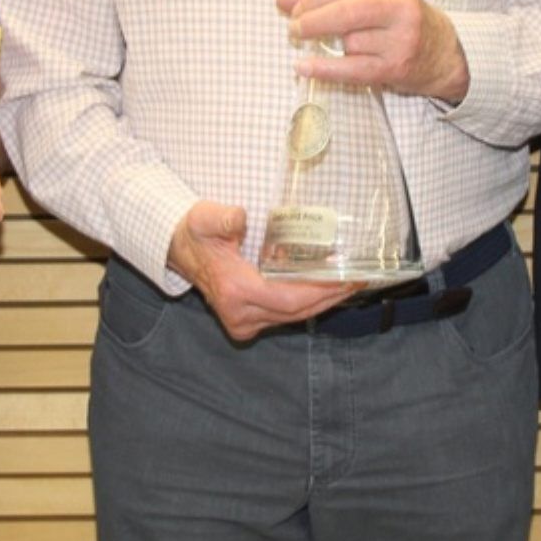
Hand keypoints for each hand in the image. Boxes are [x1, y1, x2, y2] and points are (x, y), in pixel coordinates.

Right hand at [168, 200, 358, 340]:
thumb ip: (222, 218)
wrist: (181, 250)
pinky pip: (285, 316)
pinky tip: (326, 287)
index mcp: (233, 290)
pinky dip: (307, 302)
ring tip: (350, 283)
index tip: (345, 278)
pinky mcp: (247, 323)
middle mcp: (240, 314)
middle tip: (360, 279)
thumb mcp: (205, 218)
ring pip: (293, 317)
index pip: (287, 299)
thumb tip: (240, 217)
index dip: (319, 291)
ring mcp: (243, 322)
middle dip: (330, 297)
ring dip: (322, 301)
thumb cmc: (197, 232)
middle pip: (296, 313)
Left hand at [277, 0, 467, 102]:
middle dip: (312, 19)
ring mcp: (401, 38)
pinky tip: (303, 67)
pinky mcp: (396, 66)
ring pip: (350, 41)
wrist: (442, 52)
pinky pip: (353, 69)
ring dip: (331, 45)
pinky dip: (324, 69)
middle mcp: (401, 7)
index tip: (295, 7)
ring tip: (329, 45)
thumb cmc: (397, 20)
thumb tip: (281, 0)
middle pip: (347, 11)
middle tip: (294, 27)